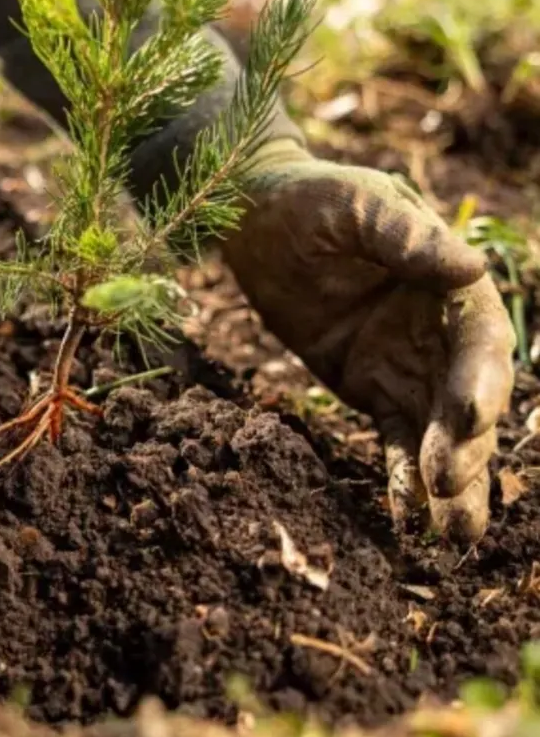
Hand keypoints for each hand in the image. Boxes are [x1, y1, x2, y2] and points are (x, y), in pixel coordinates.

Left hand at [222, 140, 514, 543]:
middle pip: (467, 399)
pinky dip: (401, 478)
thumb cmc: (311, 199)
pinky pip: (394, 438)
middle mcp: (438, 332)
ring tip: (454, 538)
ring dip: (451, 483)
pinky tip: (405, 520)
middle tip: (446, 486)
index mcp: (448, 285)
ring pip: (440, 432)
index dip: (481, 381)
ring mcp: (406, 364)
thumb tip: (470, 271)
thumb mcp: (354, 205)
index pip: (480, 342)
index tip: (468, 418)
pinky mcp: (369, 386)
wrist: (254, 217)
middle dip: (465, 446)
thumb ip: (405, 237)